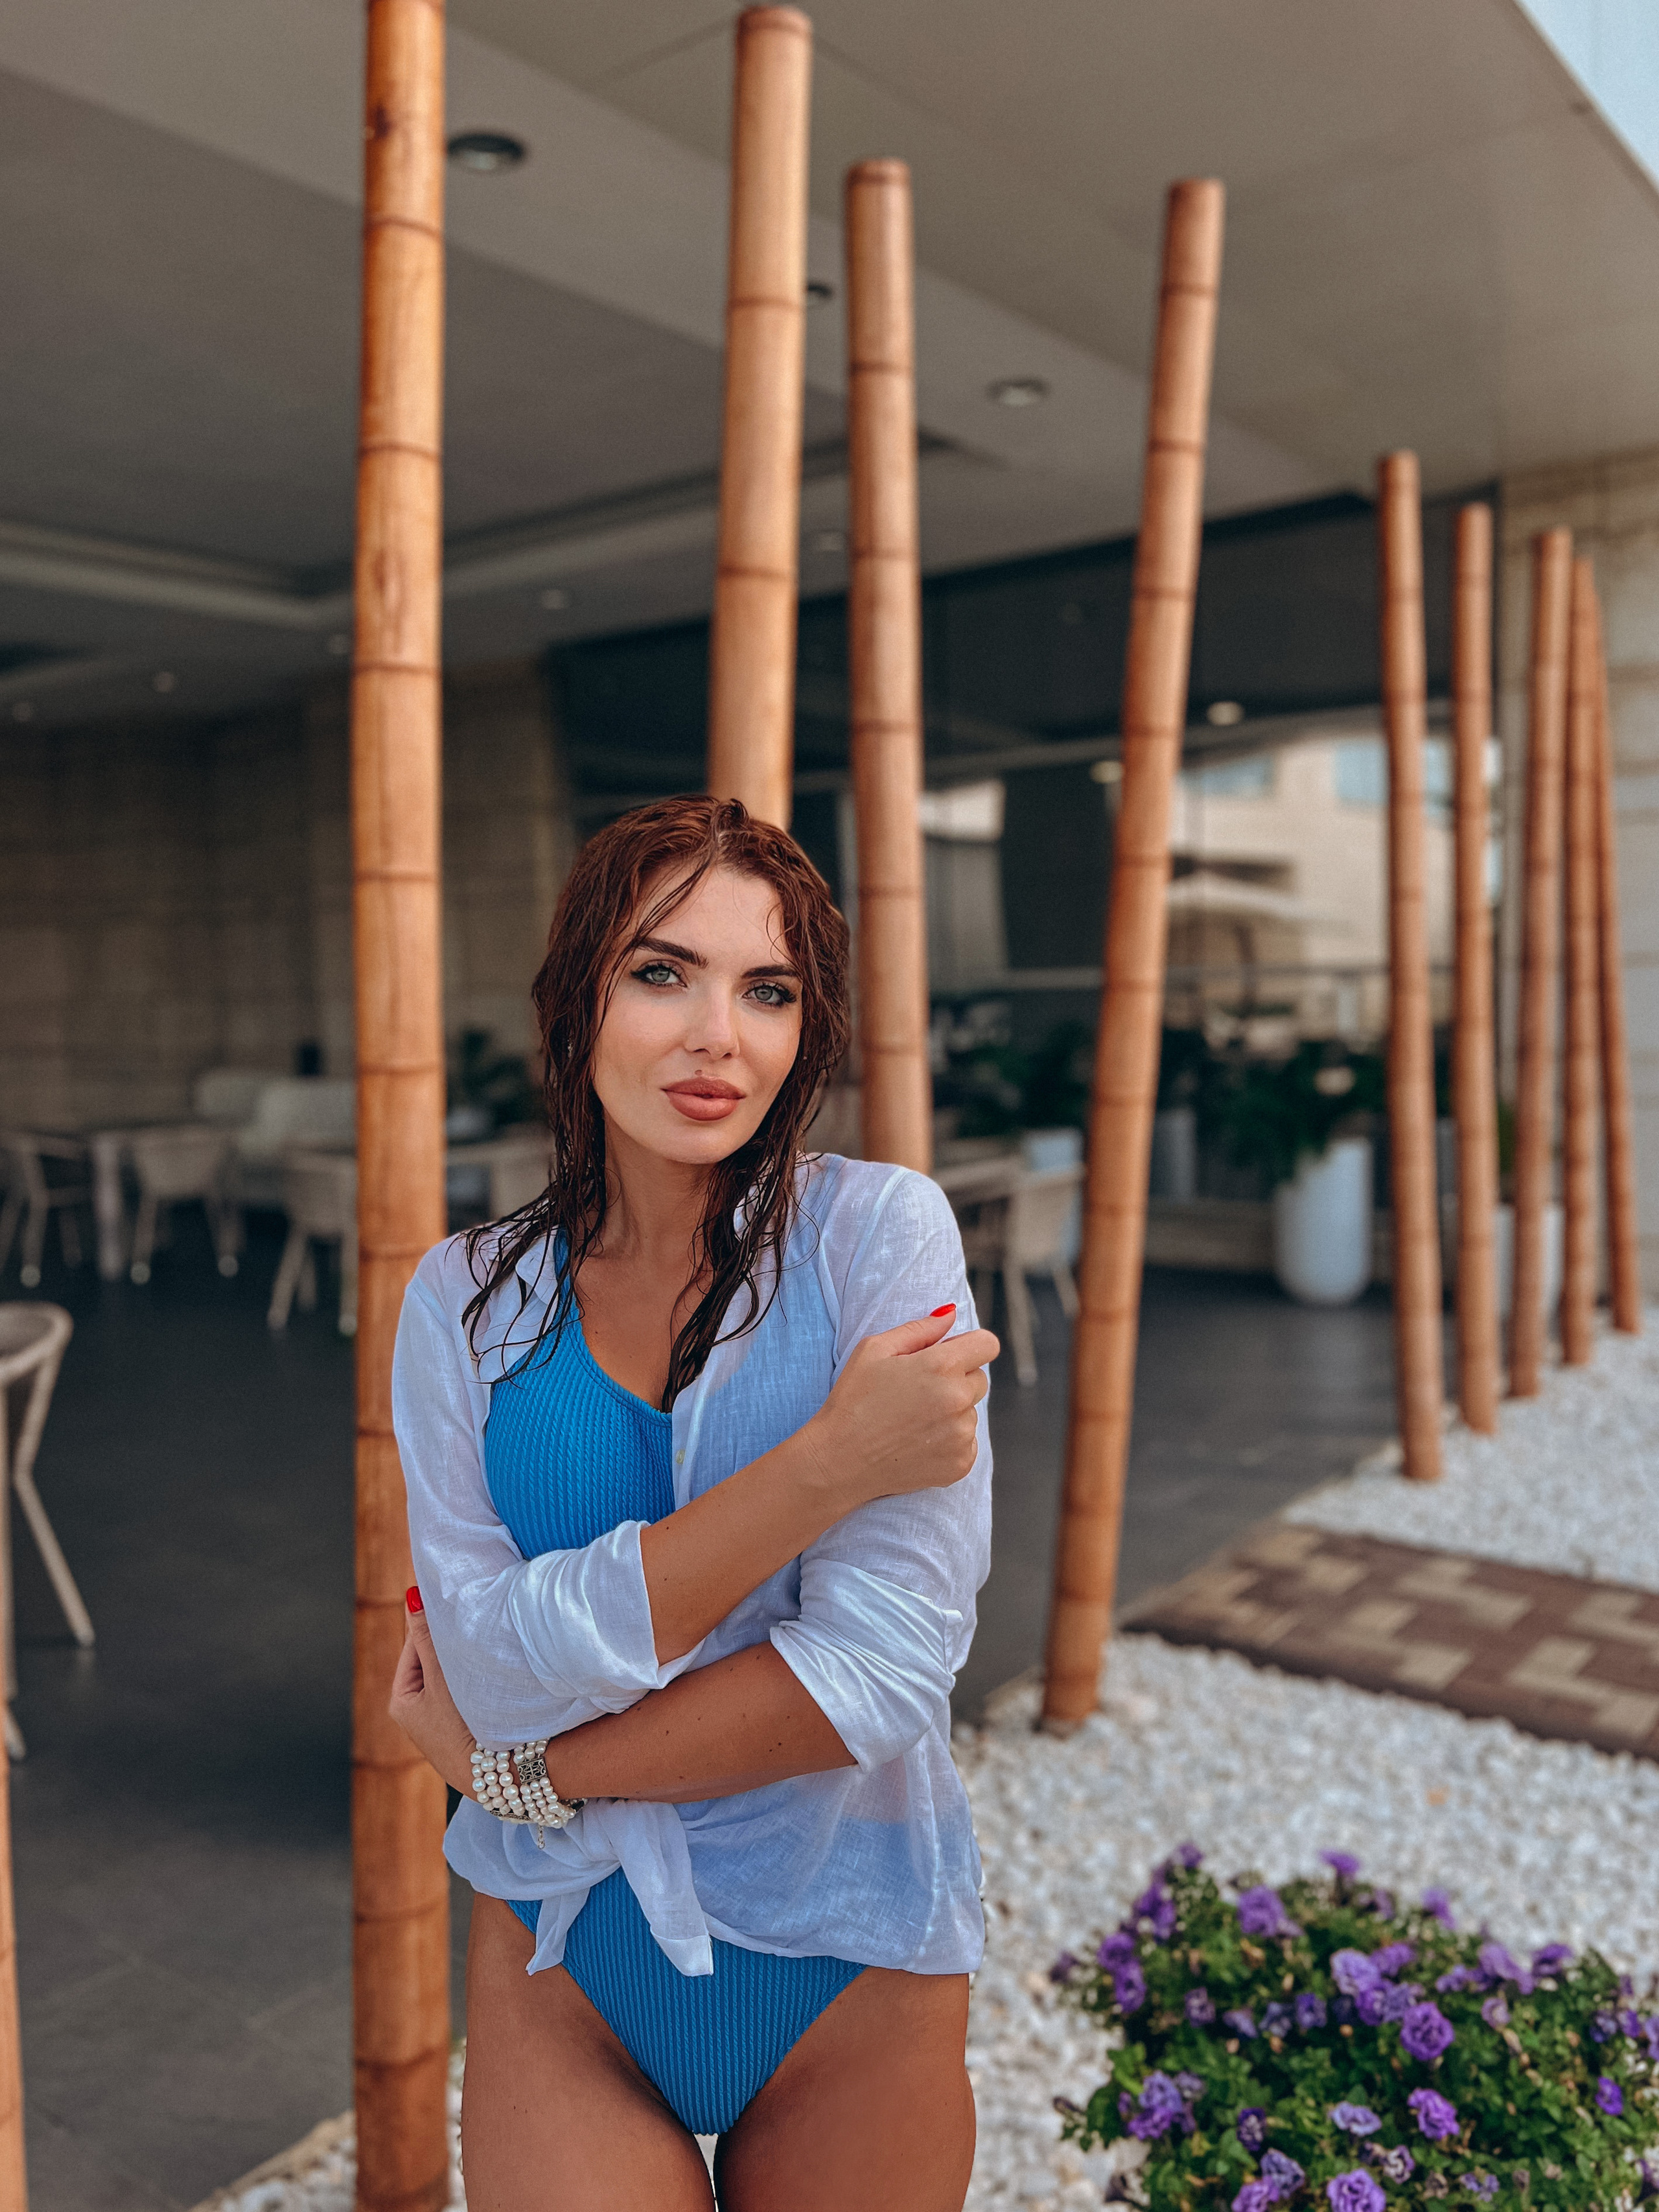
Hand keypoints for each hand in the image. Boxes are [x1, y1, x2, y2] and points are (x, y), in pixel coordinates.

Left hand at [389, 1590, 475, 1795]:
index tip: (453, 1605)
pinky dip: (473, 1680)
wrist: (495, 1775)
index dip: (433, 1624)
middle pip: (432, 1661)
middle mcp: (416, 1711)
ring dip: (462, 1662)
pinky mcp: (461, 1728)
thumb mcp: (440, 1677)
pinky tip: (487, 1674)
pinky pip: (463, 1692)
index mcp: (401, 1699)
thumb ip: (427, 1636)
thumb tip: (411, 1596)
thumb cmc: (460, 1726)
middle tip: (472, 1623)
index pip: (414, 1645)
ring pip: (449, 1676)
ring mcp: (439, 1721)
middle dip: (448, 1644)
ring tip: (480, 1647)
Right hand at [805, 1305, 997, 1511]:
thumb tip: (950, 1315)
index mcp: (941, 1366)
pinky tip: (918, 1442)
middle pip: (979, 1378)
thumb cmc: (852, 1401)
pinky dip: (949, 1441)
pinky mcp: (960, 1463)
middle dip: (957, 1379)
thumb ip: (919, 1329)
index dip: (970, 1346)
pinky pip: (968, 1442)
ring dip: (952, 1412)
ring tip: (912, 1420)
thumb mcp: (874, 1350)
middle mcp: (958, 1400)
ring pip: (971, 1412)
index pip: (987, 1344)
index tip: (951, 1355)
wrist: (839, 1461)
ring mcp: (961, 1436)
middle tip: (918, 1391)